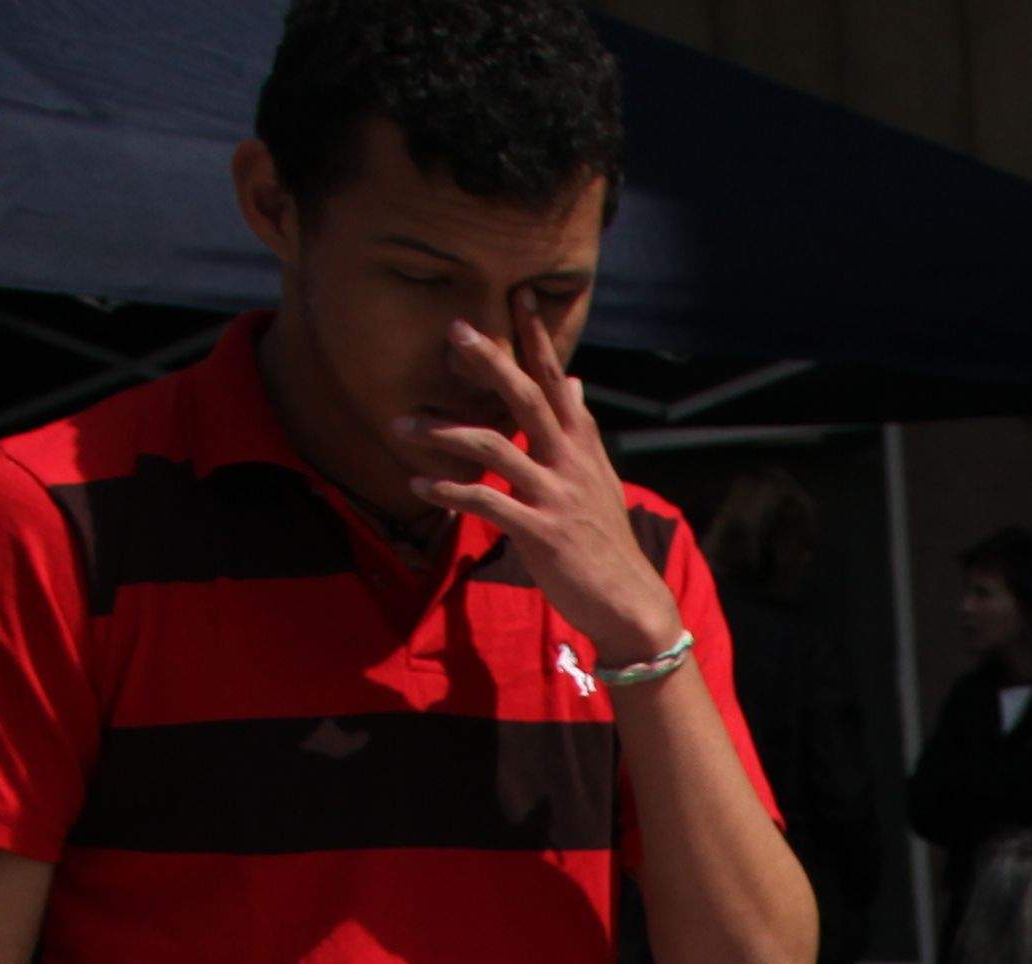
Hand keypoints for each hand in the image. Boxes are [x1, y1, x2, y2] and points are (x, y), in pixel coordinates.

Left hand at [399, 304, 682, 667]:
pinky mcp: (540, 532)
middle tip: (456, 330)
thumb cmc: (604, 539)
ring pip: (495, 446)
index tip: (519, 293)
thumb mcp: (599, 476)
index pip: (558, 379)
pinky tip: (419, 485)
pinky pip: (486, 501)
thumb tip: (575, 379)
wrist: (629, 602)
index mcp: (581, 446)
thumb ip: (580, 427)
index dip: (539, 337)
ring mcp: (556, 496)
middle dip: (492, 361)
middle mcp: (570, 462)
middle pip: (528, 397)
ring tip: (402, 423)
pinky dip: (449, 491)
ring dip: (444, 432)